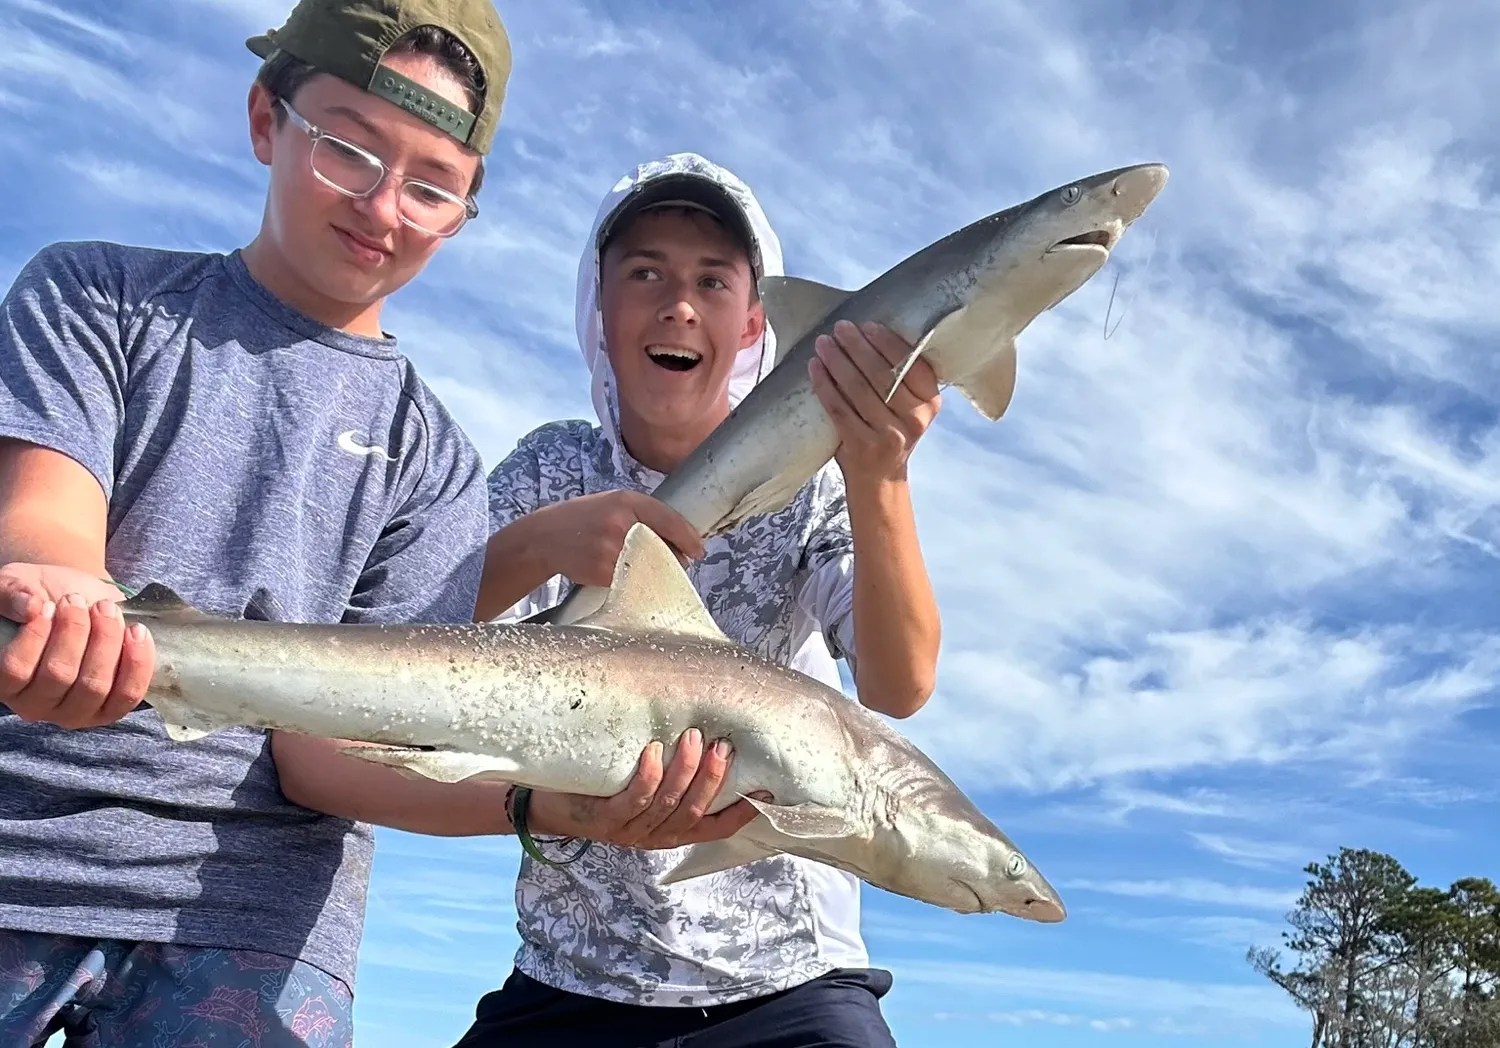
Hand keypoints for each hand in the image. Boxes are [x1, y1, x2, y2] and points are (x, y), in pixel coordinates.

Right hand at [0, 562, 155, 728]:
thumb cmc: (39, 597)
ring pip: (96, 685)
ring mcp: (76, 710)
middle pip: (59, 676)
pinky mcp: (111, 708)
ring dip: (106, 641)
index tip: (47, 605)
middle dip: (74, 630)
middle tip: (77, 599)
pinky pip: (128, 694)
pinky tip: (136, 631)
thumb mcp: (17, 586)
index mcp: (7, 683)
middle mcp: (37, 704)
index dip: (34, 636)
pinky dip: (137, 662)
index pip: (15, 670)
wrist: (78, 599)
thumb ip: (13, 594)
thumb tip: (30, 605)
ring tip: (106, 609)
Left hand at [527, 728, 770, 849]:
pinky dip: (647, 776)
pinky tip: (653, 751)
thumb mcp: (645, 785)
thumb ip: (676, 770)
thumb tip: (708, 724)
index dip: (742, 814)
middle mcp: (655, 835)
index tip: (766, 792)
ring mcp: (630, 830)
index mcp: (672, 831)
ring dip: (684, 770)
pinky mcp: (604, 820)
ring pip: (667, 803)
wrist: (549, 804)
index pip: (716, 828)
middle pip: (694, 811)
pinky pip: (632, 800)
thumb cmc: (606, 786)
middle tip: (723, 745)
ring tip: (693, 737)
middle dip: (713, 778)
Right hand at [530, 490, 705, 588]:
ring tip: (646, 569)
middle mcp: (620, 521)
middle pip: (662, 545)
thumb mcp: (610, 504)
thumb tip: (675, 540)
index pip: (667, 518)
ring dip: (655, 572)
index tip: (698, 549)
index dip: (688, 536)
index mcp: (624, 500)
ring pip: (649, 566)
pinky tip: (625, 577)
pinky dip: (634, 582)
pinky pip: (630, 580)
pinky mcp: (603, 570)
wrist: (543, 537)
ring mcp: (611, 547)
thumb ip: (639, 515)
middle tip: (680, 563)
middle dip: (674, 557)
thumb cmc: (581, 520)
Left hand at [809, 319, 941, 483]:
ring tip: (823, 343)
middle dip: (858, 346)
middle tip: (840, 327)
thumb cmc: (890, 429)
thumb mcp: (909, 405)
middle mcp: (914, 419)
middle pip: (882, 374)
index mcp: (930, 402)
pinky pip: (838, 408)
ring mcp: (888, 435)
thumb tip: (869, 331)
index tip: (867, 325)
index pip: (912, 365)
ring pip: (858, 389)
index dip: (888, 343)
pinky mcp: (861, 445)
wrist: (879, 477)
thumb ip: (900, 376)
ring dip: (837, 361)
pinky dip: (824, 385)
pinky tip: (815, 368)